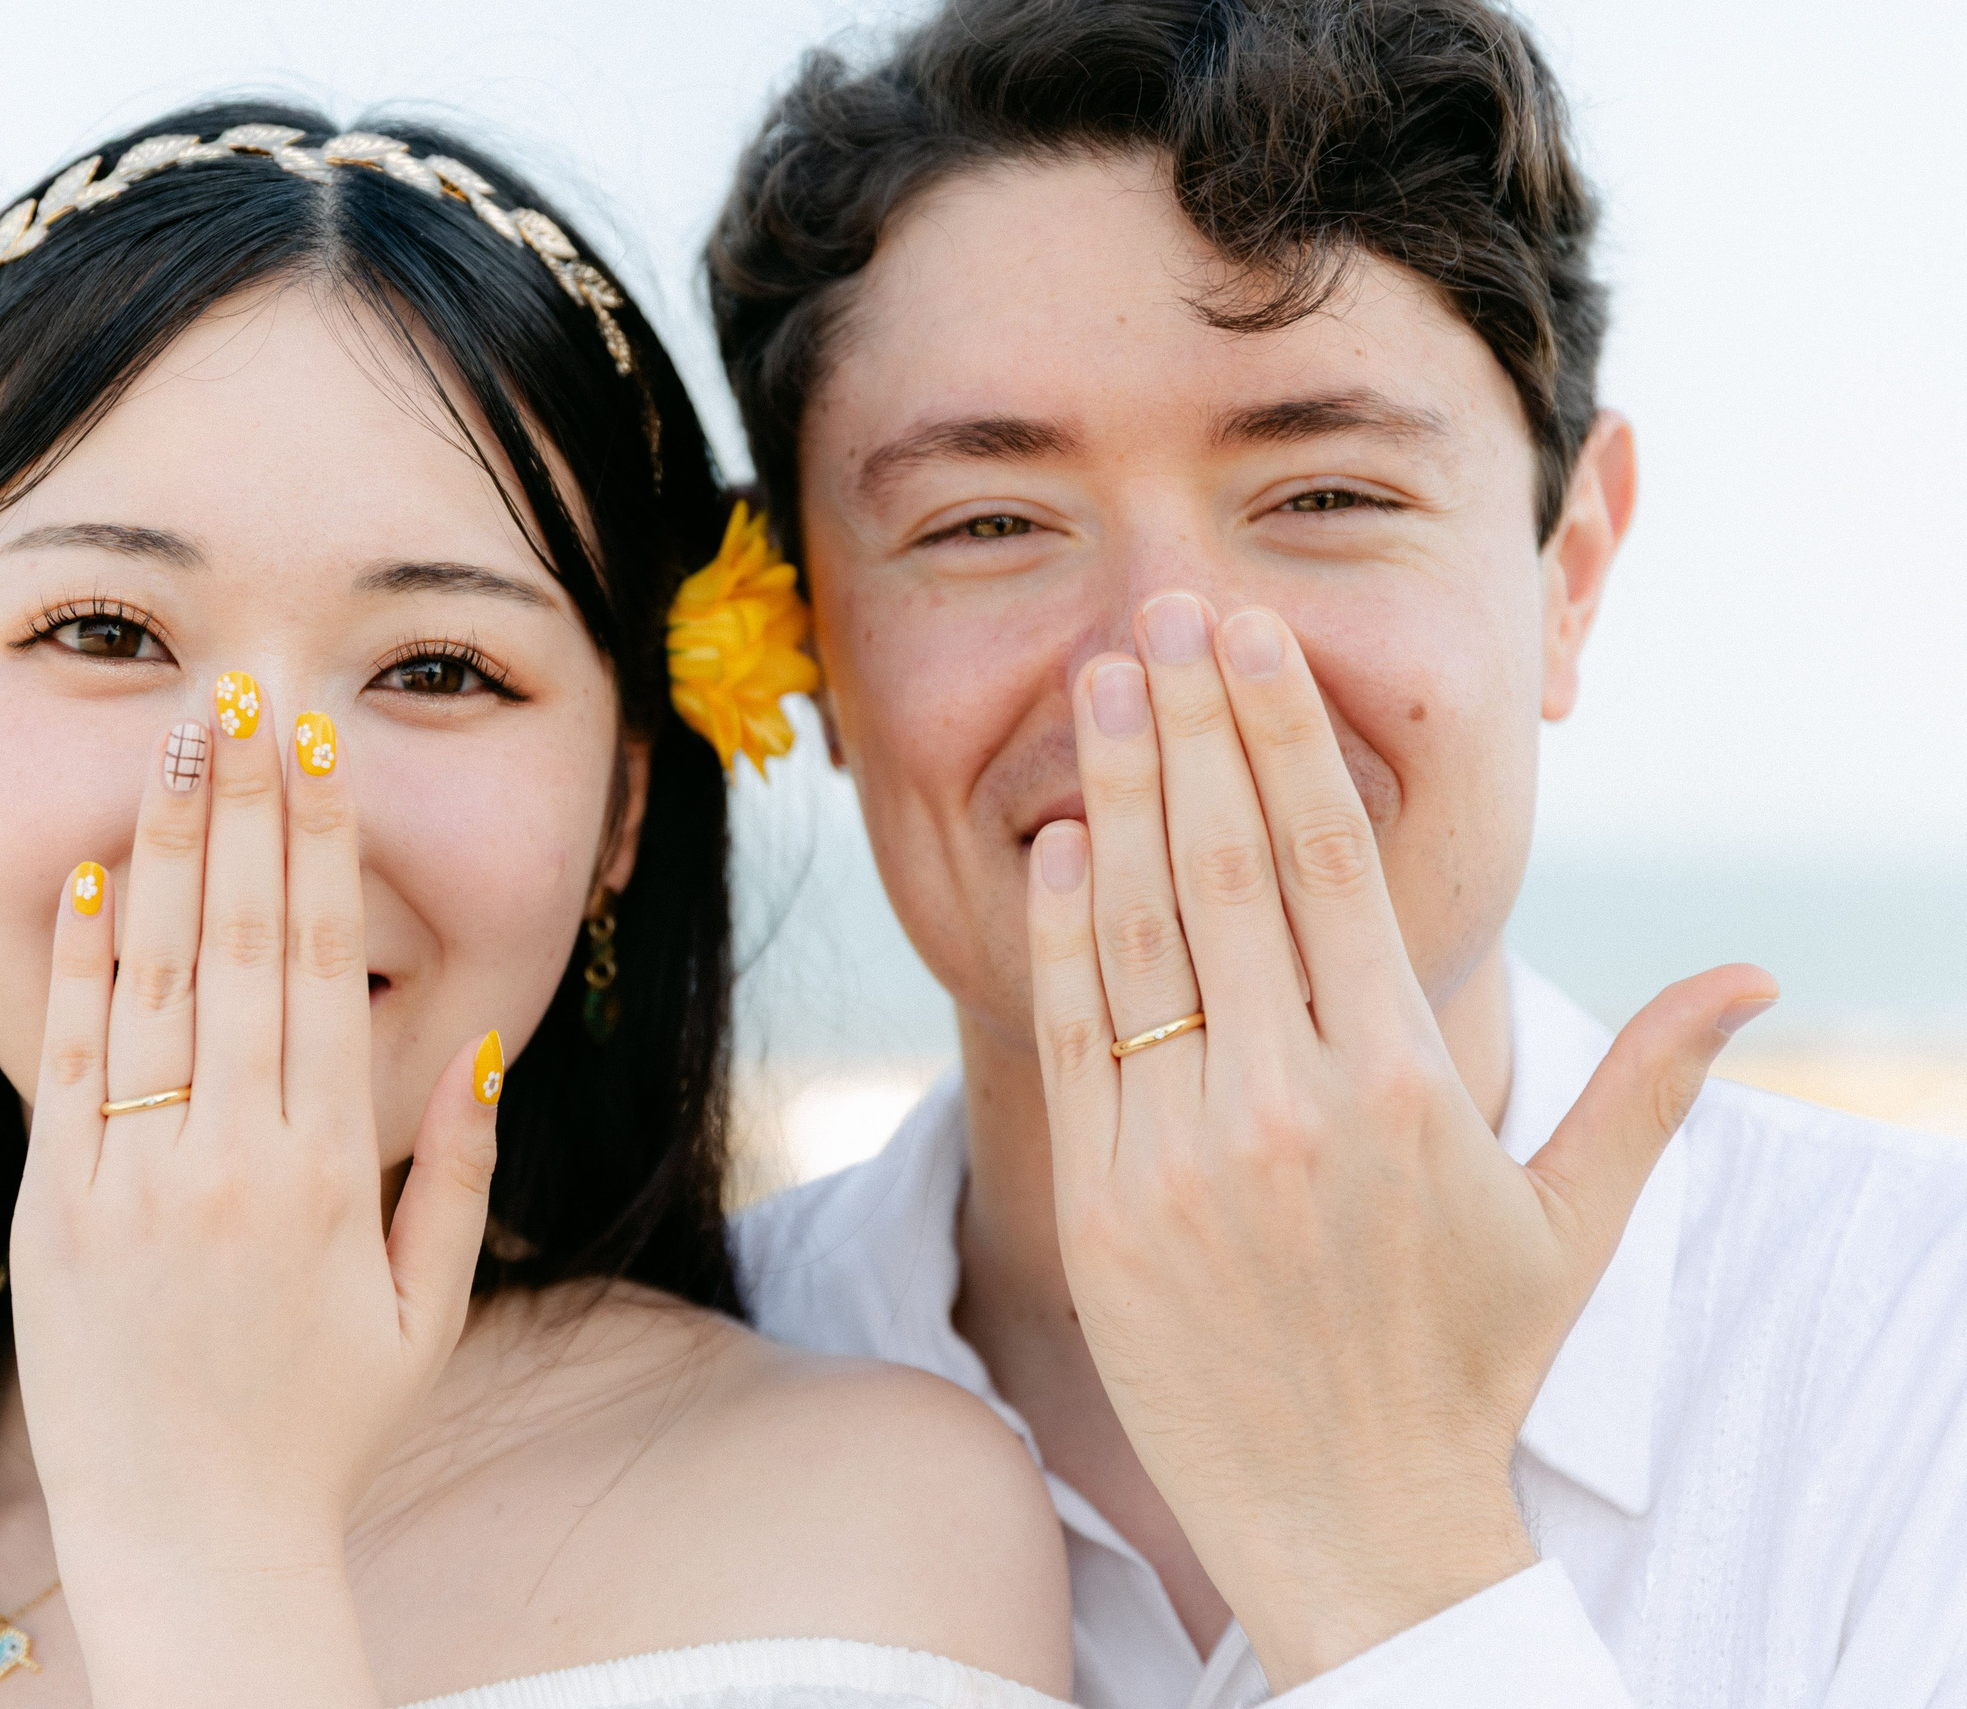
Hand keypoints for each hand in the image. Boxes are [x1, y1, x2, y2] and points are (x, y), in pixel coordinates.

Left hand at [10, 684, 498, 1705]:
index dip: (322, 847)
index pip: (323, 967)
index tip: (322, 751)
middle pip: (237, 943)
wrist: (188, 1536)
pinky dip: (73, 964)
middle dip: (246, 806)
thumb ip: (457, 1177)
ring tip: (177, 740)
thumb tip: (482, 1051)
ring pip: (147, 979)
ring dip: (161, 848)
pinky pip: (62, 1062)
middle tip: (252, 695)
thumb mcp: (427, 1311)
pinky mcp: (50, 1210)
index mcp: (326, 1173)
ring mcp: (128, 1179)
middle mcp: (226, 1158)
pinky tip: (88, 874)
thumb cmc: (324, 1424)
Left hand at [1024, 595, 1771, 1687]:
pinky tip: (1054, 844)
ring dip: (1112, 793)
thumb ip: (1646, 1082)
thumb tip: (1755, 978)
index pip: (1329, 860)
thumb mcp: (1572, 1224)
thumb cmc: (1465, 1360)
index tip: (1246, 635)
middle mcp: (1288, 1100)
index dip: (1280, 730)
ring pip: (1139, 933)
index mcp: (1403, 1081)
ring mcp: (1181, 1150)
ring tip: (1096, 683)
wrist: (1348, 1517)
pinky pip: (1074, 1036)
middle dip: (1186, 723)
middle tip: (1156, 612)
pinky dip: (1060, 933)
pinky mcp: (1102, 1201)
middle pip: (1226, 864)